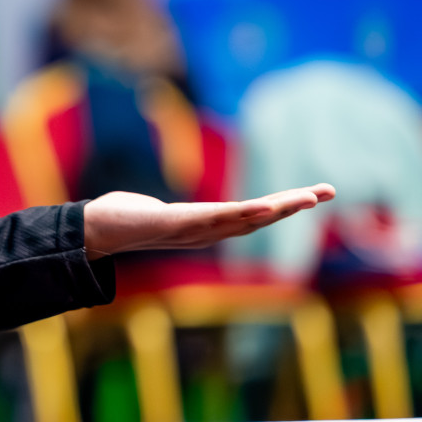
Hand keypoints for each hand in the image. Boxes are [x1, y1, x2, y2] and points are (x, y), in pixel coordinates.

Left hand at [82, 185, 335, 259]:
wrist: (95, 229)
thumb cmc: (123, 220)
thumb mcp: (155, 213)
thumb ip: (168, 214)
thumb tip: (162, 208)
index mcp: (206, 226)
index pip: (252, 215)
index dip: (283, 206)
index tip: (313, 193)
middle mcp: (206, 231)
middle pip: (259, 217)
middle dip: (294, 205)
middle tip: (328, 191)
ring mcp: (194, 230)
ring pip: (245, 218)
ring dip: (279, 207)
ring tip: (307, 197)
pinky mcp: (176, 224)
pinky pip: (217, 217)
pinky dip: (245, 212)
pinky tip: (268, 205)